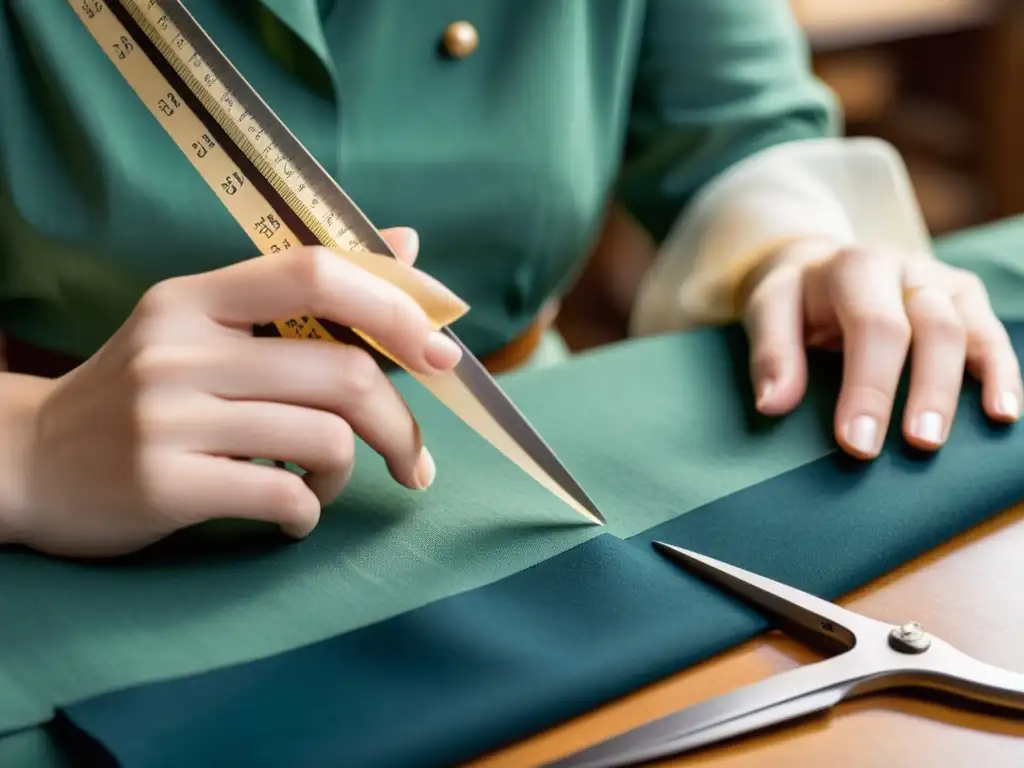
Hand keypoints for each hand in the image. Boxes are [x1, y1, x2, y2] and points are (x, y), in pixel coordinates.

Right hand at [10, 228, 464, 557]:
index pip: (316, 273)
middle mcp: (180, 348)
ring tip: (323, 481)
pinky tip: (293, 515)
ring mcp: (168, 417)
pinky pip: (285, 496)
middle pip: (341, 372)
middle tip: (415, 460)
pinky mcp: (163, 485)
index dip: (395, 307)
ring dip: (346, 472)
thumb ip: (301, 293)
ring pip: (325, 438)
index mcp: (195, 298)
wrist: (28, 461)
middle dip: (398, 424)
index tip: (441, 354)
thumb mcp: (202, 326)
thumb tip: (407, 246)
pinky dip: (309, 511)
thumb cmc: (141, 393)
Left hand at [741, 237, 1021, 458]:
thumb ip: (771, 354)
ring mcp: (942, 282)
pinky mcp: (966, 298)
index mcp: (857, 267)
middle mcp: (908, 269)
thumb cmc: (795, 298)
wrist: (821, 265)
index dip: (870, 387)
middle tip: (918, 446)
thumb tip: (773, 404)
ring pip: (970, 332)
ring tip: (958, 438)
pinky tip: (1002, 414)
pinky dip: (1002, 375)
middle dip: (927, 391)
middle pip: (933, 328)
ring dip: (971, 389)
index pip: (873, 327)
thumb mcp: (767, 310)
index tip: (858, 442)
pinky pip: (992, 337)